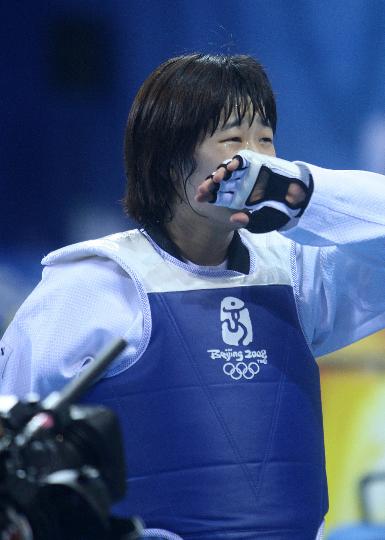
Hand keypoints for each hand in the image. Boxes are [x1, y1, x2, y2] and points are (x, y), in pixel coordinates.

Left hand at [195, 150, 310, 232]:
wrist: (298, 199)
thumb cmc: (280, 212)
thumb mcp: (263, 222)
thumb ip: (249, 222)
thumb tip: (234, 219)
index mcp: (237, 199)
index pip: (218, 195)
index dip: (208, 195)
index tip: (199, 198)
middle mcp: (239, 185)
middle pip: (219, 183)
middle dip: (209, 185)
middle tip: (204, 189)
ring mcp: (247, 174)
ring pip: (227, 171)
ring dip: (220, 173)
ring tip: (217, 179)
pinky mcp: (256, 163)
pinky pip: (241, 160)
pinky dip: (235, 162)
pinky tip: (230, 168)